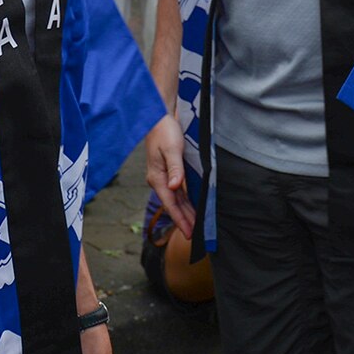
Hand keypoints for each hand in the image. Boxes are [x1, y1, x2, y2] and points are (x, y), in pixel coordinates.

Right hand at [142, 115, 194, 237]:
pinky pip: (178, 192)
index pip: (171, 204)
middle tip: (195, 235)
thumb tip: (175, 187)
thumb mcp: (171, 149)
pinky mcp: (169, 172)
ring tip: (195, 225)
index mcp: (157, 178)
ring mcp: (164, 177)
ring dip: (185, 213)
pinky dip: (185, 202)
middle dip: (184, 220)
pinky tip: (191, 207)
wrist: (158, 118)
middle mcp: (159, 180)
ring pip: (176, 200)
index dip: (180, 219)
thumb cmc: (164, 132)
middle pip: (173, 205)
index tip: (189, 232)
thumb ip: (175, 168)